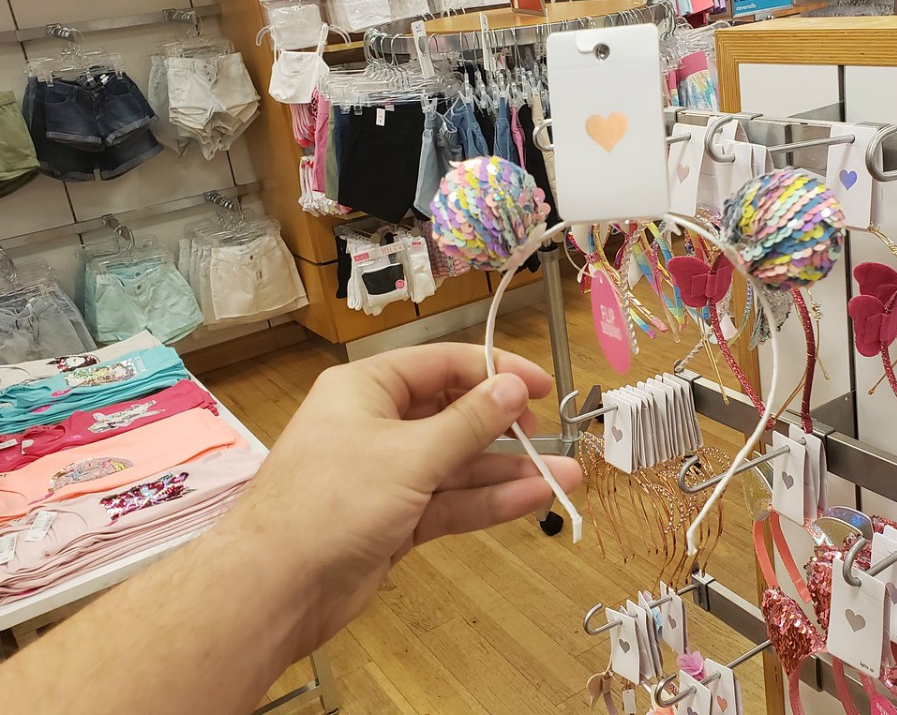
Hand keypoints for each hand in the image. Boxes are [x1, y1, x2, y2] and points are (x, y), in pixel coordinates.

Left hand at [220, 343, 581, 655]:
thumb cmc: (331, 503)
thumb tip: (512, 388)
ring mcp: (385, 475)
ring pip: (457, 464)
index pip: (442, 365)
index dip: (495, 371)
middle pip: (452, 416)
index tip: (541, 386)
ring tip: (564, 476)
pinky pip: (449, 501)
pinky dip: (486, 502)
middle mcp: (376, 425)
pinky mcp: (393, 519)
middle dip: (505, 429)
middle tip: (548, 435)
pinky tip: (531, 499)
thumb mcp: (410, 454)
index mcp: (366, 389)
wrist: (274, 588)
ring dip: (507, 471)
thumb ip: (469, 423)